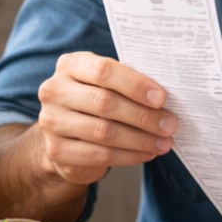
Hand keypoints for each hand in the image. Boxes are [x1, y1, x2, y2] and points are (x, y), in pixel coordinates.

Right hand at [33, 52, 175, 186]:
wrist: (67, 136)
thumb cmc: (95, 102)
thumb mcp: (106, 84)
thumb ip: (127, 83)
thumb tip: (164, 99)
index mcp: (69, 65)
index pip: (103, 71)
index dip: (135, 85)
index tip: (162, 99)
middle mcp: (54, 90)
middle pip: (105, 102)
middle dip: (143, 116)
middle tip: (170, 125)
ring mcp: (51, 121)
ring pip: (104, 132)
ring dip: (140, 139)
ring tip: (163, 143)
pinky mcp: (56, 150)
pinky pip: (99, 155)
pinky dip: (129, 156)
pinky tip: (147, 154)